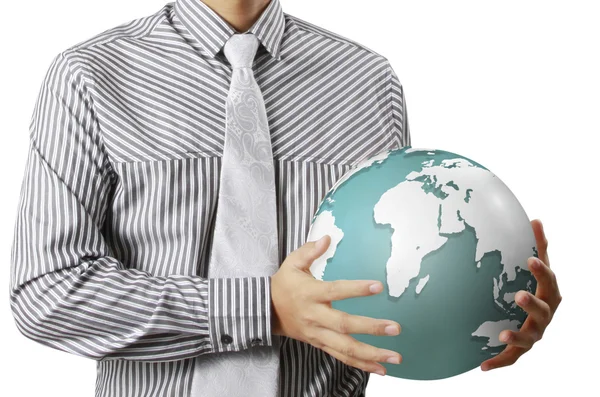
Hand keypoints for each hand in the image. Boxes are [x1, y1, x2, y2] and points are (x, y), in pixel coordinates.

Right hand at [271, 235, 401, 375]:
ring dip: (371, 354)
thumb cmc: (284, 284)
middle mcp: (315, 316)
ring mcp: (318, 333)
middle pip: (344, 325)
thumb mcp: (291, 263)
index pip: (336, 291)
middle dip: (370, 328)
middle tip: (395, 328)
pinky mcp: (320, 344)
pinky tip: (381, 369)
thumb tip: (327, 237)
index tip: (378, 286)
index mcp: (310, 293)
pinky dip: (362, 365)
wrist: (266, 311)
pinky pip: (342, 357)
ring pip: (345, 348)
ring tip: (395, 357)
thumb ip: (309, 251)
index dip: (356, 290)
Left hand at [481, 219, 561, 370]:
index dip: (541, 270)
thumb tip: (536, 219)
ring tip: (503, 335)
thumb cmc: (534, 287)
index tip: (530, 259)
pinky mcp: (521, 349)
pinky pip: (511, 359)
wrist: (528, 316)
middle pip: (543, 311)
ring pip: (530, 338)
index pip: (549, 280)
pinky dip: (498, 362)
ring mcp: (534, 334)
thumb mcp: (536, 268)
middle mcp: (545, 315)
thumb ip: (538, 246)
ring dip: (516, 337)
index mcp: (549, 293)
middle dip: (532, 304)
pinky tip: (482, 366)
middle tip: (518, 295)